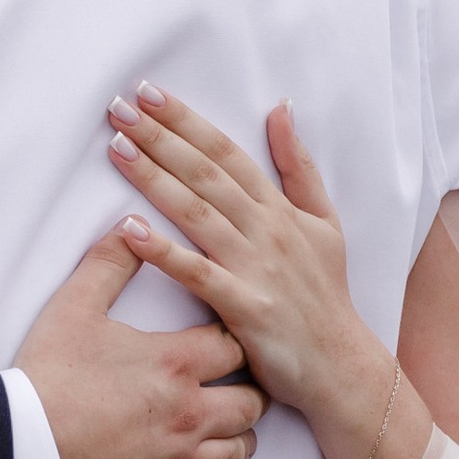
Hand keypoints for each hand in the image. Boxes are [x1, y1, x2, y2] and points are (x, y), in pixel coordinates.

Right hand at [14, 229, 265, 458]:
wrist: (18, 453)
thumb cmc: (46, 380)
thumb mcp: (73, 309)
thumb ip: (109, 263)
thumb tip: (132, 227)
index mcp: (176, 364)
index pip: (237, 346)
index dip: (234, 340)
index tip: (221, 341)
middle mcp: (191, 416)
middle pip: (253, 403)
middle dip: (245, 390)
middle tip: (229, 384)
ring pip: (241, 452)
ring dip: (233, 436)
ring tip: (215, 425)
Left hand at [103, 85, 377, 424]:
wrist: (341, 366)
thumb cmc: (325, 293)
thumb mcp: (325, 222)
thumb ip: (299, 167)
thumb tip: (281, 108)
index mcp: (279, 208)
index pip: (226, 152)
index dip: (186, 120)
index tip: (149, 92)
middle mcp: (267, 229)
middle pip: (206, 172)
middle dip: (161, 136)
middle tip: (119, 107)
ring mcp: (256, 267)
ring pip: (197, 212)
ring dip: (155, 178)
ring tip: (117, 148)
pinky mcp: (246, 307)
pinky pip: (198, 274)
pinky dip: (163, 251)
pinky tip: (129, 229)